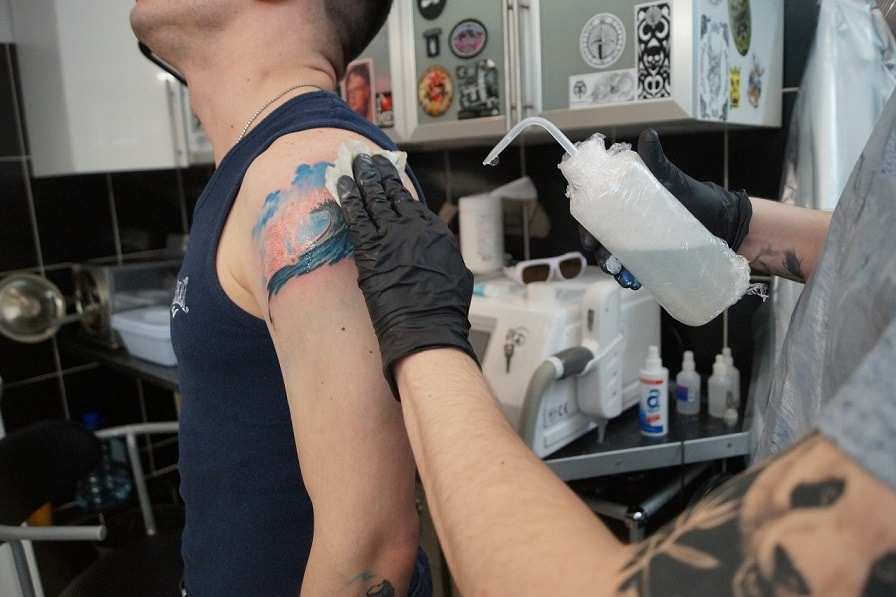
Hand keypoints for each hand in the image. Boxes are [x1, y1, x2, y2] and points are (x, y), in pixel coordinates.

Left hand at [336, 154, 476, 398]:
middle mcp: (413, 227)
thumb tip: (432, 253)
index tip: (387, 174)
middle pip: (391, 192)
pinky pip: (356, 215)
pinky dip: (348, 197)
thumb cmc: (442, 310)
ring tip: (352, 161)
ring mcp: (391, 235)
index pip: (410, 202)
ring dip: (361, 177)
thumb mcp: (452, 274)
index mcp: (434, 233)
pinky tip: (341, 183)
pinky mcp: (371, 248)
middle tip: (365, 158)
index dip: (396, 185)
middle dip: (376, 172)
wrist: (427, 326)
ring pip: (373, 197)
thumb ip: (438, 256)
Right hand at [581, 129, 752, 288]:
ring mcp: (637, 241)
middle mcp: (626, 221)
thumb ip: (657, 160)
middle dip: (599, 254)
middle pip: (600, 239)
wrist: (725, 223)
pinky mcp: (650, 258)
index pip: (594, 212)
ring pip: (614, 257)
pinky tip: (633, 282)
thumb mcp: (673, 179)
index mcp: (623, 200)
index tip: (589, 239)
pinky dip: (629, 277)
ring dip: (613, 269)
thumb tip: (648, 135)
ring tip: (624, 277)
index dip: (586, 227)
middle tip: (608, 263)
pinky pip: (632, 269)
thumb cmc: (695, 197)